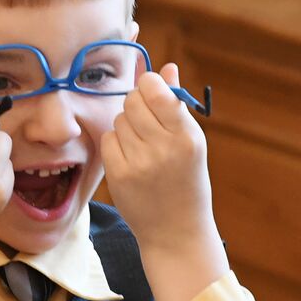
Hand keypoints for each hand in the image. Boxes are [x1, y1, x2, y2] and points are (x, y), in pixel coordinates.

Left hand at [102, 65, 227, 300]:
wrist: (177, 232)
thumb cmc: (187, 181)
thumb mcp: (192, 143)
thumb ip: (177, 105)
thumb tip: (166, 68)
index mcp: (187, 136)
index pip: (156, 90)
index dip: (149, 85)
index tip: (151, 92)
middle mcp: (164, 148)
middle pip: (133, 101)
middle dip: (136, 104)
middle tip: (145, 121)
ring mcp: (140, 163)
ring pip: (119, 119)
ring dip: (126, 126)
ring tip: (141, 145)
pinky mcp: (120, 175)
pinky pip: (108, 140)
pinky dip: (116, 145)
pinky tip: (129, 158)